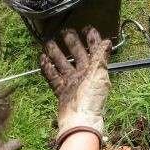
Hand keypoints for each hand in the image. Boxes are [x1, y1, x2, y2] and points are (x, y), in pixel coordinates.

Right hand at [40, 28, 111, 144]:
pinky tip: (42, 59)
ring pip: (63, 64)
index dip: (92, 40)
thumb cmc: (91, 100)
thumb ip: (101, 58)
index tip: (87, 28)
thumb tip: (107, 42)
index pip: (94, 51)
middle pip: (77, 56)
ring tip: (49, 42)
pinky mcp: (62, 91)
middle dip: (72, 43)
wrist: (79, 121)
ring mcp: (72, 83)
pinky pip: (53, 77)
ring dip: (56, 53)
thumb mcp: (99, 76)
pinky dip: (47, 68)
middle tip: (65, 31)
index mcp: (94, 71)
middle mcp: (83, 76)